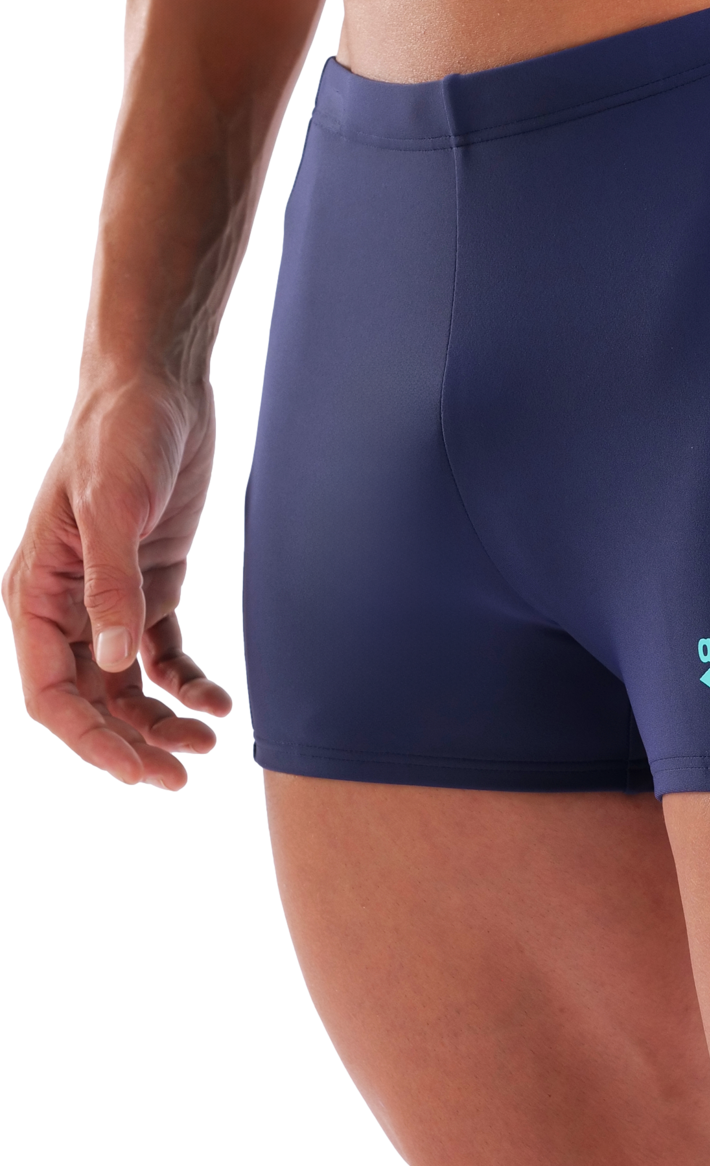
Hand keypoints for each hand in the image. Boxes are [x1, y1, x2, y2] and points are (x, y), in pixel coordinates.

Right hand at [2, 376, 234, 790]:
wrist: (159, 386)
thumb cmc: (121, 436)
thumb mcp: (113, 507)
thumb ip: (112, 586)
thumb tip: (113, 661)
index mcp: (33, 594)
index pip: (48, 694)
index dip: (89, 741)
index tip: (136, 771)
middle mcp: (64, 605)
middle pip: (89, 701)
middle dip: (129, 744)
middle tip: (179, 778)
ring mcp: (109, 597)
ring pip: (125, 686)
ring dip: (160, 720)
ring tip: (207, 744)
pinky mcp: (151, 584)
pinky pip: (161, 654)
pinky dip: (186, 684)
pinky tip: (220, 703)